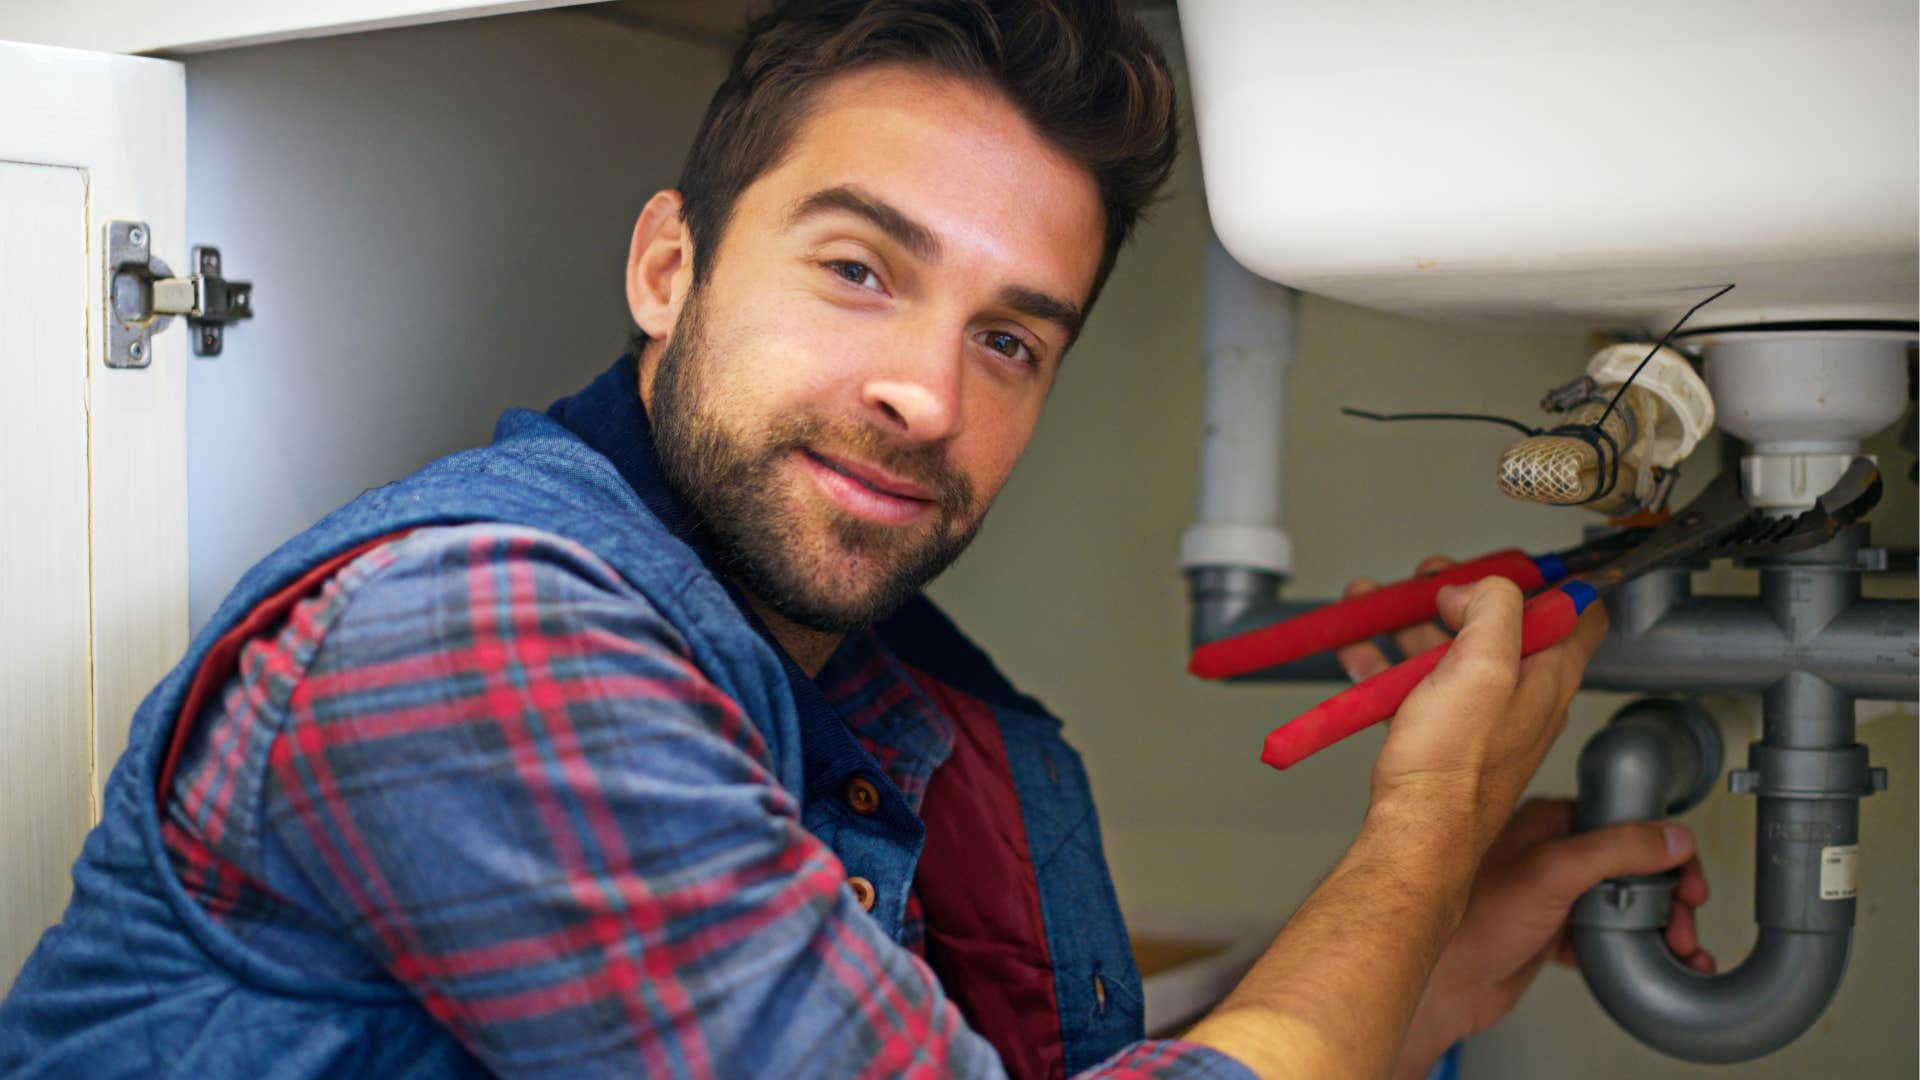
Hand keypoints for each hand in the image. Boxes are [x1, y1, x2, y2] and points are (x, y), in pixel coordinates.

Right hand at [1335, 557, 1609, 853]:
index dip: (1546, 577)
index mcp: (1548, 678)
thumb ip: (1494, 609)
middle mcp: (1522, 698)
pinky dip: (1388, 662)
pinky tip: (1359, 652)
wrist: (1414, 834)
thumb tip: (1476, 590)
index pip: (1578, 613)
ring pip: (1451, 653)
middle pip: (1501, 626)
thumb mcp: (1482, 666)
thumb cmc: (1451, 769)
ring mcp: (1481, 720)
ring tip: (1376, 605)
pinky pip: (1417, 687)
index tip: (1508, 563)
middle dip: (1460, 593)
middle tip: (1429, 579)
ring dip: (1413, 623)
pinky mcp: (1443, 739)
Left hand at [1391, 798, 1713, 1078]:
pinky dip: (1637, 949)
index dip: (1663, 848)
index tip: (1688, 876)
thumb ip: (1614, 850)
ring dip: (1658, 924)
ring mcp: (1553, 894)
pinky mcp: (1552, 932)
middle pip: (1631, 865)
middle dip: (1668, 896)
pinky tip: (1658, 962)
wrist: (1443, 984)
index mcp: (1546, 822)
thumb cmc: (1472, 921)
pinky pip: (1608, 936)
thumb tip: (1671, 836)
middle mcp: (1550, 853)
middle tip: (1684, 922)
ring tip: (1680, 948)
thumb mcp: (1551, 873)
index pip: (1623, 820)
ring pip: (1623, 902)